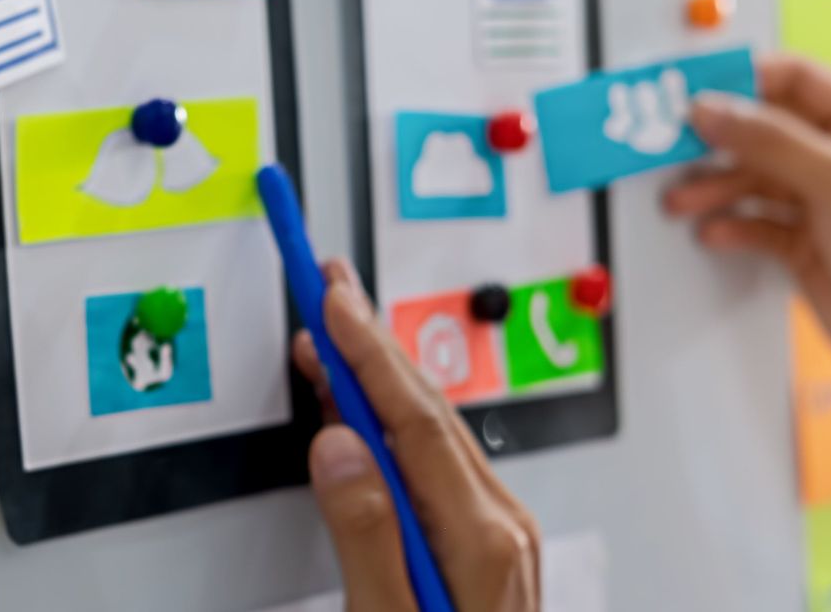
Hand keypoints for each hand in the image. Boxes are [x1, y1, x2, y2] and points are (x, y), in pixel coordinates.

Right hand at [293, 262, 539, 611]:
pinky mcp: (485, 546)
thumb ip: (367, 534)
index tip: (330, 300)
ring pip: (432, 433)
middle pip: (427, 411)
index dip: (366, 352)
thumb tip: (340, 446)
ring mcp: (499, 533)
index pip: (413, 420)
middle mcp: (501, 524)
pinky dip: (395, 426)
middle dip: (373, 341)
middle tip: (329, 284)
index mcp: (481, 537)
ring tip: (335, 335)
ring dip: (381, 379)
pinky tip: (366, 415)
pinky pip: (436, 463)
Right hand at [663, 54, 830, 408]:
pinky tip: (714, 233)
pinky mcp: (807, 244)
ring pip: (756, 178)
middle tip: (674, 145)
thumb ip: (770, 141)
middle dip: (721, 139)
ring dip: (717, 186)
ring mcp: (825, 201)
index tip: (695, 89)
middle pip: (767, 130)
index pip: (797, 81)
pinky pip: (758, 222)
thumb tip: (710, 109)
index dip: (745, 81)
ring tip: (681, 201)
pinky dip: (733, 225)